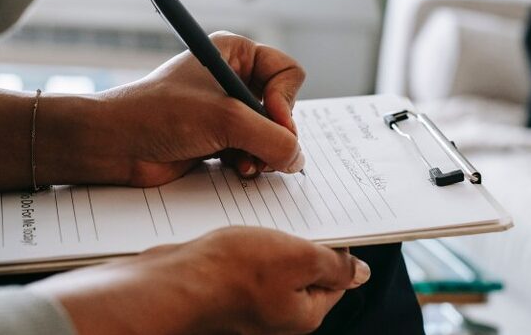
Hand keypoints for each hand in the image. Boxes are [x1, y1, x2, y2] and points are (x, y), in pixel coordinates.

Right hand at [29, 227, 370, 334]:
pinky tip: (236, 233)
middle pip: (305, 271)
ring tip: (261, 222)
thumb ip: (334, 265)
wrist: (169, 283)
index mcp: (303, 313)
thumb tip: (360, 272)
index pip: (337, 277)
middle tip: (292, 216)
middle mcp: (278, 314)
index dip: (336, 246)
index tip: (329, 221)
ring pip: (274, 264)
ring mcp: (250, 304)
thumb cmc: (229, 273)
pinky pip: (246, 263)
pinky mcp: (226, 290)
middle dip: (301, 240)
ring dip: (271, 239)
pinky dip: (246, 244)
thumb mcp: (298, 259)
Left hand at [91, 31, 305, 186]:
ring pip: (270, 135)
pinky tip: (236, 169)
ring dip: (263, 153)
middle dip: (275, 134)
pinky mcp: (218, 139)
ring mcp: (226, 111)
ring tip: (246, 163)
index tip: (272, 120)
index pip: (288, 73)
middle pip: (283, 108)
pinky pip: (253, 152)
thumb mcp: (225, 120)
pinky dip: (250, 163)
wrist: (116, 145)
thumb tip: (298, 160)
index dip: (286, 101)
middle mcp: (233, 79)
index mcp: (235, 54)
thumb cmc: (159, 115)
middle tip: (262, 150)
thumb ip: (272, 139)